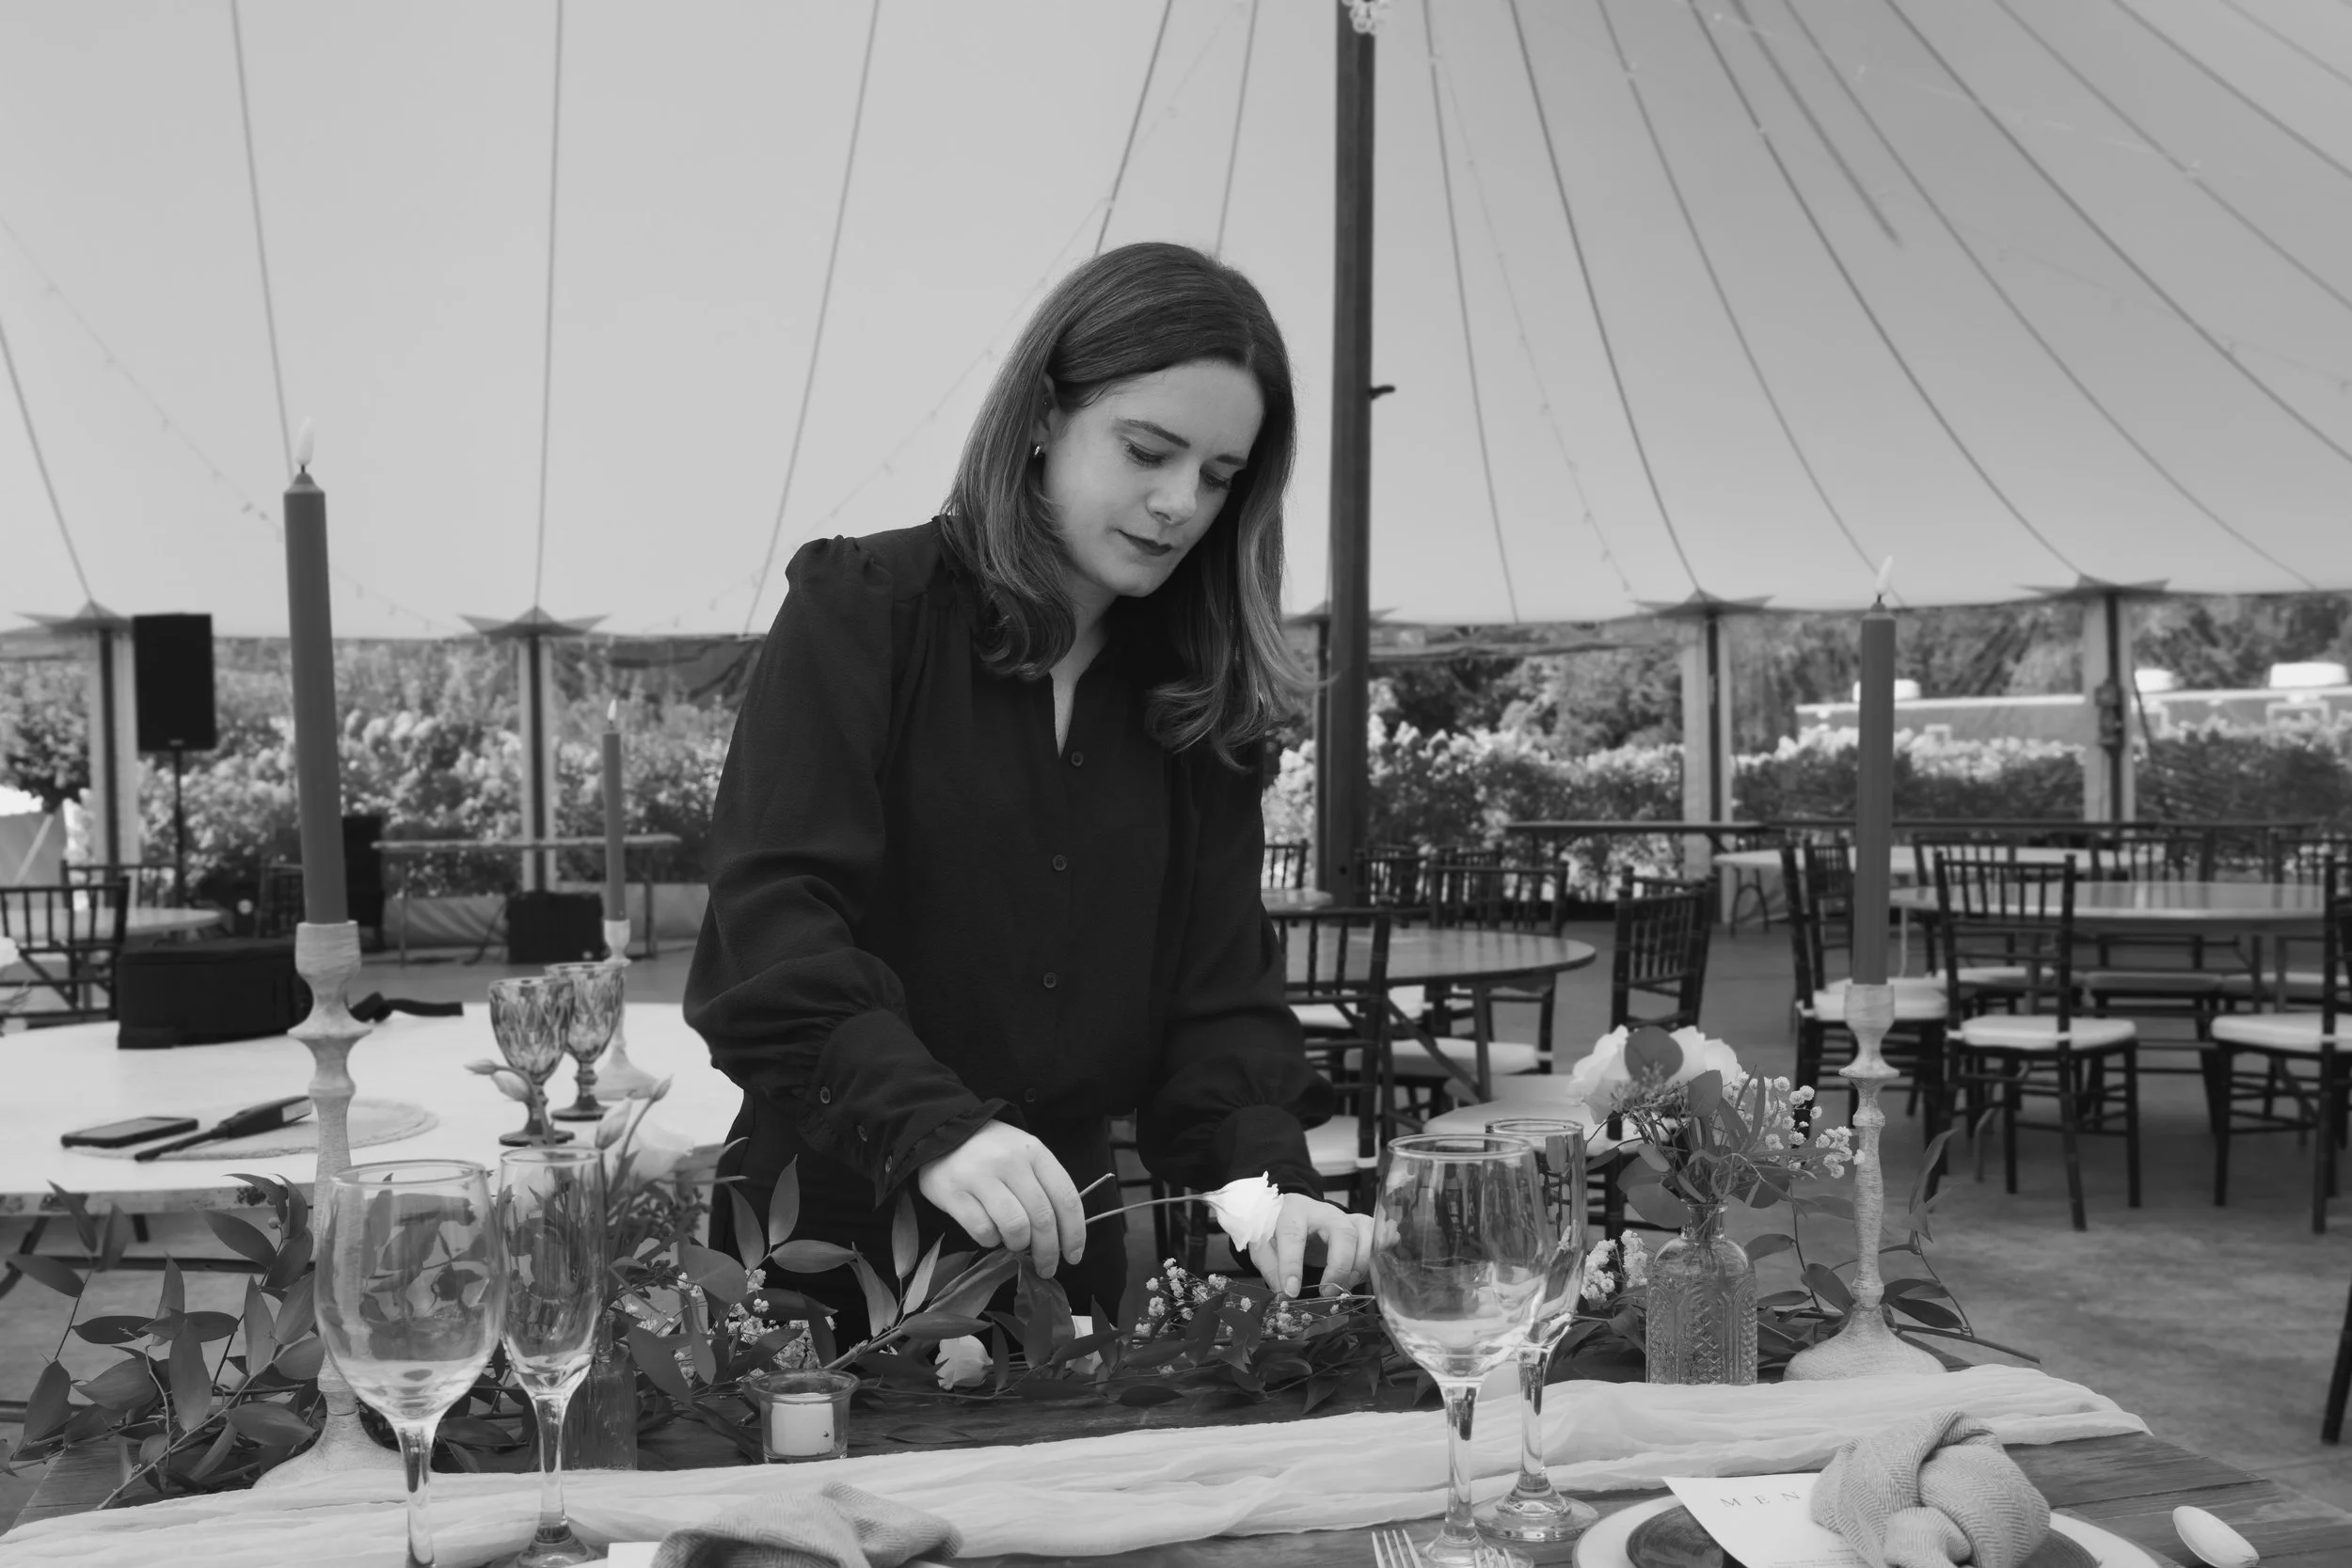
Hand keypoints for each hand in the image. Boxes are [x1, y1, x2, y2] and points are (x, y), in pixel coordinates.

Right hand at [916, 1121, 1086, 1276]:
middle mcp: (1010, 1162)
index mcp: (1034, 1152)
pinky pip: (983, 1231)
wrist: (943, 1132)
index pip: (1066, 1198)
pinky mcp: (954, 1193)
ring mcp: (980, 1176)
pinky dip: (991, 1240)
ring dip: (1019, 1245)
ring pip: (1015, 1227)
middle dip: (1049, 1251)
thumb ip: (1044, 1186)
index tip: (1073, 1255)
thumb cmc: (992, 1150)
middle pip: (1042, 1218)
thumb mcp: (1024, 1155)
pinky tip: (990, 1233)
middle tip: (1047, 1268)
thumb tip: (1061, 1235)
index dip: (1074, 1233)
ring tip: (1014, 1244)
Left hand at [1246, 1194, 1374, 1298]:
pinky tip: (1374, 1270)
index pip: (1294, 1236)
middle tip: (1327, 1294)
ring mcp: (1344, 1216)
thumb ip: (1271, 1268)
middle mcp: (1323, 1211)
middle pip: (1343, 1233)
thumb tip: (1285, 1296)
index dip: (1292, 1265)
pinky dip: (1379, 1252)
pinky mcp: (1357, 1225)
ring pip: (1365, 1233)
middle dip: (1339, 1268)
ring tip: (1344, 1286)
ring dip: (1360, 1264)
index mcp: (1292, 1211)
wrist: (1288, 1209)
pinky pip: (1376, 1235)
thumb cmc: (1275, 1227)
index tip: (1291, 1291)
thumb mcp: (1261, 1244)